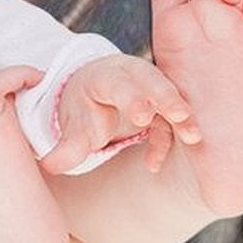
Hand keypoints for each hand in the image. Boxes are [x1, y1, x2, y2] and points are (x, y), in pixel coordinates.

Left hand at [40, 53, 199, 175]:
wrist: (94, 94)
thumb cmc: (84, 108)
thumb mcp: (73, 125)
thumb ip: (66, 147)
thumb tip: (49, 166)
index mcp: (105, 77)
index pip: (120, 84)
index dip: (132, 98)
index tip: (142, 116)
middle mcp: (132, 77)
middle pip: (153, 82)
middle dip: (167, 98)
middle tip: (180, 115)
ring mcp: (150, 88)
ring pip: (170, 98)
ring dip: (182, 117)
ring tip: (193, 137)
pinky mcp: (162, 104)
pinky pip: (170, 121)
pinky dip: (167, 140)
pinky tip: (152, 165)